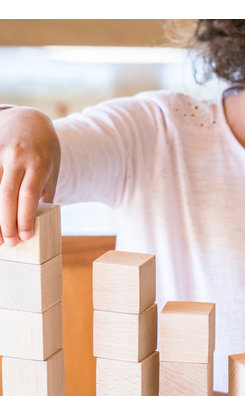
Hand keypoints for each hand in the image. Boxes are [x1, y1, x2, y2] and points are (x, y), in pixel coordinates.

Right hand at [0, 106, 59, 245]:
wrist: (30, 118)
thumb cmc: (45, 150)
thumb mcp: (53, 170)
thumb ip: (46, 193)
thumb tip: (38, 220)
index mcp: (38, 164)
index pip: (29, 195)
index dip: (24, 217)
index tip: (24, 237)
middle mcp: (16, 157)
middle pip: (6, 194)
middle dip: (5, 221)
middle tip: (7, 243)